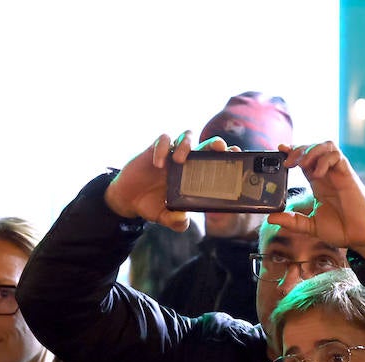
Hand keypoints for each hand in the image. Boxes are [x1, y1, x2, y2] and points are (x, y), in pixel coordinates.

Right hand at [103, 133, 227, 230]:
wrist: (128, 200)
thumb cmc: (151, 205)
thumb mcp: (165, 217)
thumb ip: (175, 222)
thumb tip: (182, 220)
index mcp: (194, 176)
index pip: (215, 161)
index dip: (227, 156)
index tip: (236, 154)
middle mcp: (186, 162)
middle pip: (206, 144)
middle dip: (215, 142)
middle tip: (218, 147)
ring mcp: (170, 154)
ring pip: (187, 136)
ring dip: (187, 144)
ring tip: (179, 160)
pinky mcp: (154, 149)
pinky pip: (162, 140)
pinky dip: (162, 148)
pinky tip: (158, 164)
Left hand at [266, 141, 364, 260]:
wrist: (359, 237)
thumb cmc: (341, 230)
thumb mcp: (310, 226)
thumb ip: (292, 221)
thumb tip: (271, 218)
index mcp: (318, 184)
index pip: (304, 160)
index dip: (293, 152)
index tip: (280, 149)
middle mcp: (328, 175)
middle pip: (313, 148)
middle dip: (299, 150)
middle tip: (287, 162)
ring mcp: (338, 173)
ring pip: (326, 146)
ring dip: (311, 150)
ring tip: (302, 164)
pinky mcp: (348, 175)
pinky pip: (337, 156)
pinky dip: (324, 160)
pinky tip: (317, 173)